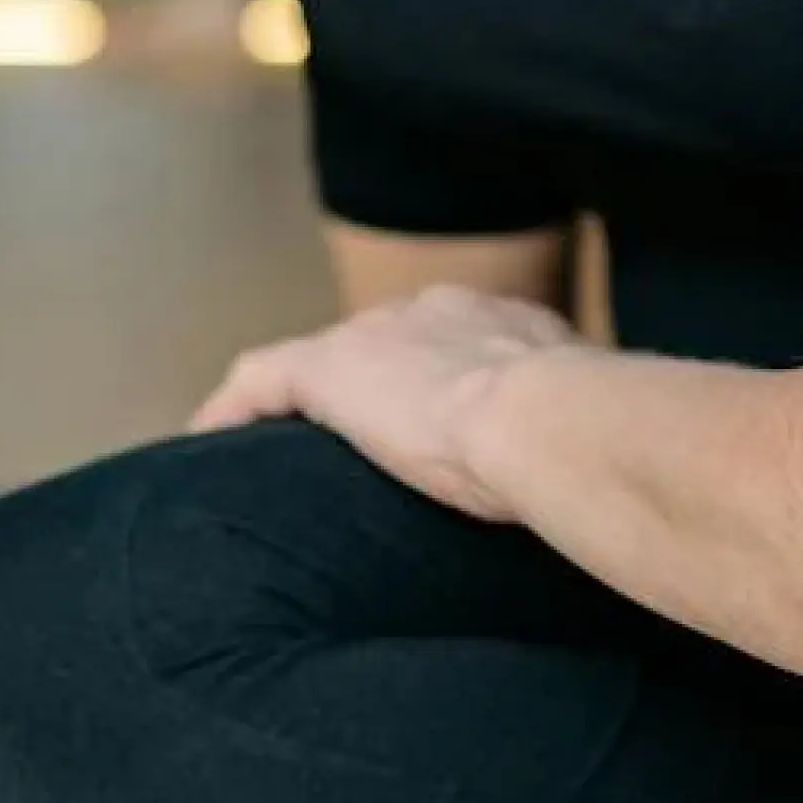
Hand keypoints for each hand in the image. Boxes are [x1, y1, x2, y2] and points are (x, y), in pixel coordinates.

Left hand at [184, 285, 587, 520]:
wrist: (548, 419)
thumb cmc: (582, 442)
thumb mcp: (583, 433)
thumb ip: (572, 443)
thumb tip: (593, 489)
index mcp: (500, 324)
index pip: (449, 342)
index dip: (431, 379)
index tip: (425, 420)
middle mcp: (435, 313)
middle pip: (380, 344)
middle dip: (366, 387)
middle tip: (352, 446)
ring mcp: (380, 335)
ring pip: (321, 365)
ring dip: (302, 405)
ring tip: (280, 456)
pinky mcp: (330, 369)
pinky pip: (260, 380)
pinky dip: (234, 411)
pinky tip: (209, 446)